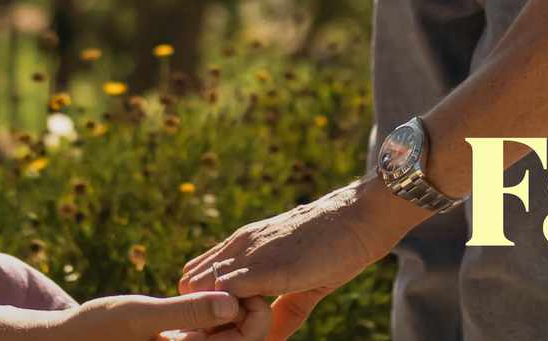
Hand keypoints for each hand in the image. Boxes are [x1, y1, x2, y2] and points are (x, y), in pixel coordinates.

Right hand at [55, 290, 268, 339]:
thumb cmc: (97, 330)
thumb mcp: (140, 316)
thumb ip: (187, 311)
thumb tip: (232, 302)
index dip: (252, 312)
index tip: (241, 281)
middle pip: (242, 338)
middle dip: (246, 306)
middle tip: (238, 274)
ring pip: (228, 330)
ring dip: (231, 304)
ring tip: (225, 275)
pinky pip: (209, 326)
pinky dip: (214, 305)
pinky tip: (209, 282)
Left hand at [178, 178, 418, 338]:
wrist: (359, 217)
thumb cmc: (333, 246)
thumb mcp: (299, 280)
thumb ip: (282, 310)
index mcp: (242, 246)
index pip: (194, 278)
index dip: (205, 307)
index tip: (229, 326)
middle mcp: (238, 245)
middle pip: (188, 286)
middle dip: (205, 315)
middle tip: (235, 331)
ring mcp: (250, 253)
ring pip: (199, 289)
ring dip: (218, 316)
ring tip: (249, 328)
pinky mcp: (268, 266)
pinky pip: (226, 290)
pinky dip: (234, 315)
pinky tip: (259, 323)